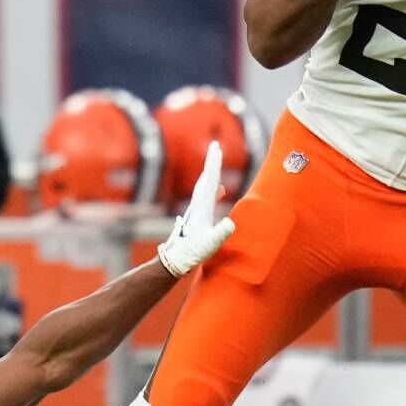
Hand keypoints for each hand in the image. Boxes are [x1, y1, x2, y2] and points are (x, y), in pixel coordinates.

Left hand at [156, 141, 236, 276]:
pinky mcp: (198, 217)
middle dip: (212, 162)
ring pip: (204, 186)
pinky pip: (207, 196)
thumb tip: (230, 223)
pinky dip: (213, 188)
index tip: (216, 147)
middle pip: (206, 178)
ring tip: (215, 161)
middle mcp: (197, 205)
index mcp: (202, 207)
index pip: (210, 180)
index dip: (214, 163)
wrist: (176, 259)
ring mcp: (197, 210)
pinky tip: (220, 189)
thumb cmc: (193, 252)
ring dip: (211, 172)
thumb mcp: (209, 244)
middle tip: (216, 146)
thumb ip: (220, 233)